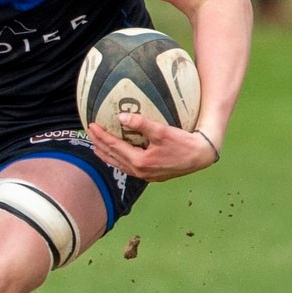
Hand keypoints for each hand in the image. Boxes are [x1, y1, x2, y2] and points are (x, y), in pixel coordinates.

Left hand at [87, 115, 219, 181]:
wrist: (201, 156)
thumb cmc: (183, 143)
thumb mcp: (162, 131)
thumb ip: (141, 124)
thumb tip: (121, 117)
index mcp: (140, 162)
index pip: (114, 147)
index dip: (101, 135)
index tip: (91, 125)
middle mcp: (140, 171)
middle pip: (113, 157)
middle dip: (99, 144)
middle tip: (89, 133)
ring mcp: (145, 175)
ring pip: (119, 165)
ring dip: (107, 155)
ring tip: (96, 147)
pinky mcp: (151, 175)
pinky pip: (128, 168)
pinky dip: (118, 160)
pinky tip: (117, 156)